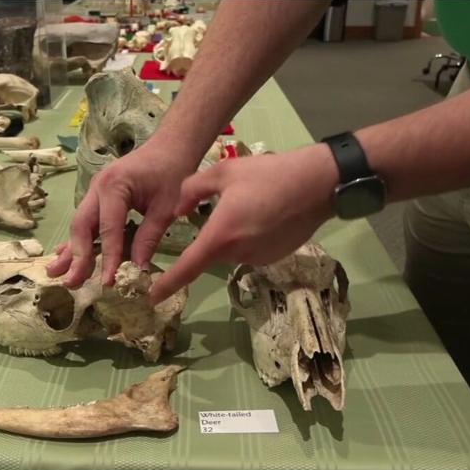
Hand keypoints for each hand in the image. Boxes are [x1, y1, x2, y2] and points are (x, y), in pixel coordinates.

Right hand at [47, 139, 198, 286]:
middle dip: (77, 256)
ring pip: (79, 224)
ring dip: (70, 250)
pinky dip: (78, 240)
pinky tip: (65, 256)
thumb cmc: (172, 173)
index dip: (107, 258)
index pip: (108, 230)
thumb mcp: (166, 208)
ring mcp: (94, 191)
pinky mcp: (97, 197)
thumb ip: (149, 238)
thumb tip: (137, 271)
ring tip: (55, 273)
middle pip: (82, 226)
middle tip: (71, 282)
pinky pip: (86, 220)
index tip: (107, 282)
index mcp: (114, 186)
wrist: (171, 146)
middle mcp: (97, 187)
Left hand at [149, 143, 338, 303]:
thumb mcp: (223, 172)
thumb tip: (178, 210)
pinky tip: (264, 216)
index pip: (187, 267)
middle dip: (212, 235)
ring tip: (250, 205)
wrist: (317, 185)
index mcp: (220, 235)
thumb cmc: (268, 175)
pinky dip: (249, 238)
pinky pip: (250, 251)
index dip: (168, 284)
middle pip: (210, 253)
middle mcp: (237, 254)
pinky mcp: (274, 259)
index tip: (152, 296)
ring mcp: (258, 259)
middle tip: (227, 205)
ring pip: (231, 251)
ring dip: (231, 235)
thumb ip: (192, 191)